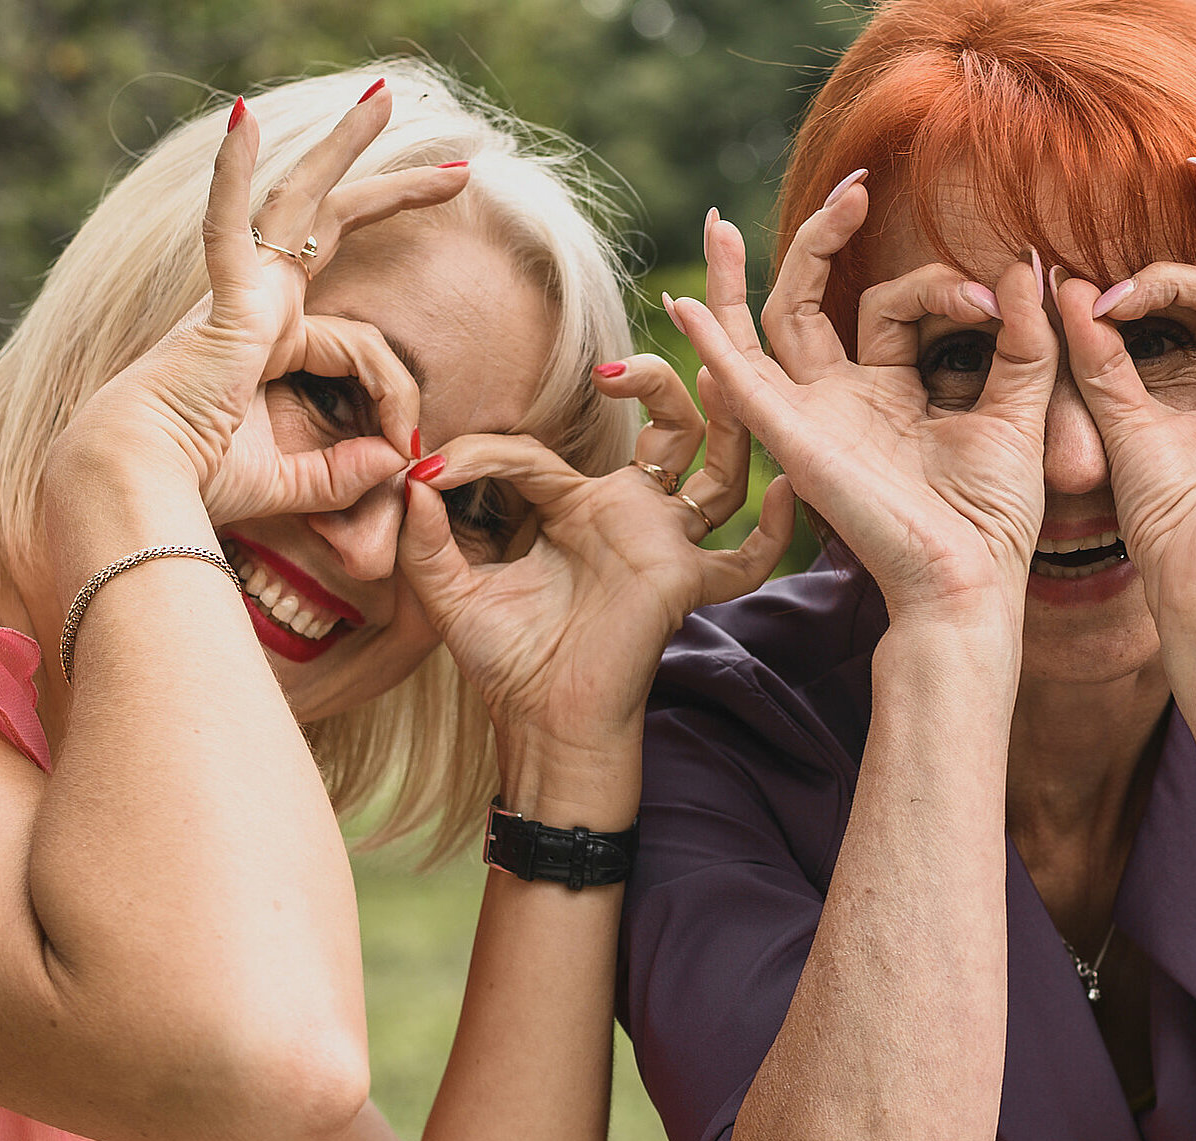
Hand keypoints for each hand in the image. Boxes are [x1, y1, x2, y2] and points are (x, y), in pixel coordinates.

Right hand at [66, 84, 470, 523]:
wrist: (145, 486)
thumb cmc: (199, 483)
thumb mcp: (296, 481)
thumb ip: (346, 471)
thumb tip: (400, 459)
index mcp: (271, 341)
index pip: (360, 338)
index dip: (397, 391)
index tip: (408, 445)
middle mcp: (258, 303)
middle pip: (329, 221)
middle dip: (391, 187)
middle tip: (454, 167)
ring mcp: (240, 292)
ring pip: (299, 199)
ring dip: (343, 146)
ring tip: (383, 98)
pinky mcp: (224, 301)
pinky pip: (228, 224)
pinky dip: (231, 173)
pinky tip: (242, 117)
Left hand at [397, 358, 791, 779]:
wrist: (542, 721)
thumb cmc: (506, 662)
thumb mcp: (450, 594)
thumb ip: (426, 540)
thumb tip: (410, 480)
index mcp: (574, 509)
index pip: (535, 455)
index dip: (480, 455)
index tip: (424, 469)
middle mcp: (627, 515)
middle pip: (665, 429)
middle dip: (653, 382)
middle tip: (614, 364)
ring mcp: (662, 543)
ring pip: (717, 472)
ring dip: (728, 427)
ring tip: (723, 374)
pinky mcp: (683, 580)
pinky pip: (744, 563)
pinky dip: (773, 535)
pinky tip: (785, 494)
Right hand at [665, 179, 1053, 622]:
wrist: (966, 583)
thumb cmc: (990, 517)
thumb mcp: (1020, 411)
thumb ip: (1025, 341)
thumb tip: (1027, 266)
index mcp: (888, 390)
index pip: (890, 302)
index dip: (942, 285)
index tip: (996, 297)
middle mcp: (840, 399)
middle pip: (808, 301)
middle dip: (822, 238)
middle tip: (856, 187)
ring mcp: (811, 417)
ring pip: (760, 331)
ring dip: (734, 278)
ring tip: (718, 223)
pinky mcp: (794, 441)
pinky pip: (742, 385)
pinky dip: (712, 346)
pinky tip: (684, 307)